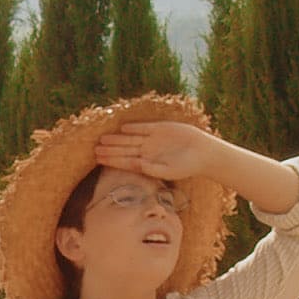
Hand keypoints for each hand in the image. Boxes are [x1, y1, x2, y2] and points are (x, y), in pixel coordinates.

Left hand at [91, 120, 226, 181]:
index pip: (125, 162)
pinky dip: (135, 128)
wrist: (202, 153)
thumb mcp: (169, 171)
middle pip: (124, 150)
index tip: (99, 159)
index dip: (112, 160)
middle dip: (110, 149)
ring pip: (131, 139)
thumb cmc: (186, 167)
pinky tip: (124, 128)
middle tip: (95, 148)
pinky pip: (144, 128)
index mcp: (147, 163)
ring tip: (103, 139)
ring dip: (117, 139)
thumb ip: (152, 169)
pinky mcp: (160, 129)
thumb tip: (137, 165)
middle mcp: (147, 151)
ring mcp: (152, 139)